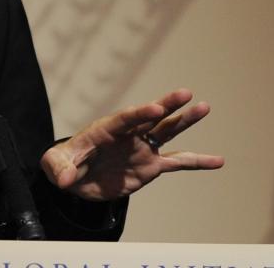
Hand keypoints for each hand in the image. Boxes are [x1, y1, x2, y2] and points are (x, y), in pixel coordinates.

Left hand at [40, 88, 223, 200]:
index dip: (139, 113)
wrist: (77, 177)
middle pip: (150, 117)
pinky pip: (178, 162)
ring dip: (185, 120)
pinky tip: (218, 161)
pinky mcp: (151, 165)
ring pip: (167, 132)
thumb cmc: (64, 164)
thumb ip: (59, 168)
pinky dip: (198, 162)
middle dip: (167, 105)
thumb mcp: (54, 165)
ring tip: (205, 107)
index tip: (156, 108)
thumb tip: (64, 180)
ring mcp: (142, 147)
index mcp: (105, 129)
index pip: (124, 118)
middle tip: (186, 94)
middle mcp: (128, 134)